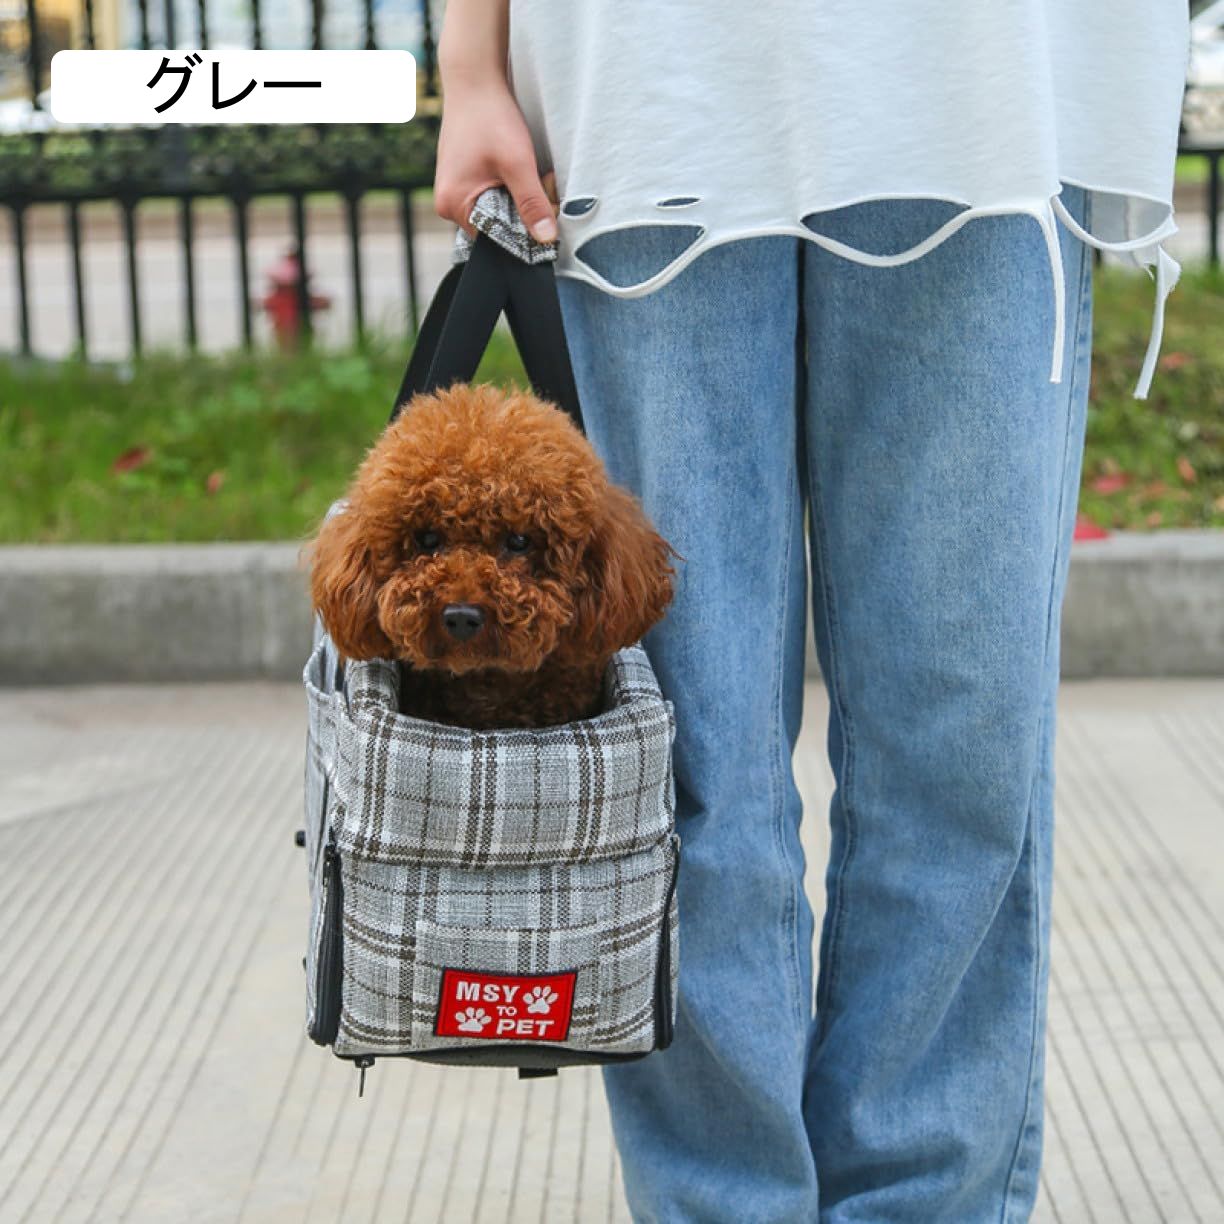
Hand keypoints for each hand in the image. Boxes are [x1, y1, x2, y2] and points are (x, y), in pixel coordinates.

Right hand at [434, 79, 559, 244]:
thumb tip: (546, 239)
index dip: (524, 229)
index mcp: (454, 206)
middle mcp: (448, 204)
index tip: (544, 205)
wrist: (474, 79)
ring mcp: (453, 191)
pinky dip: (510, 186)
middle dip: (523, 210)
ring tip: (527, 168)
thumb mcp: (518, 164)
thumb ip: (532, 204)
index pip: (496, 239)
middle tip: (542, 181)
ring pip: (497, 210)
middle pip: (497, 227)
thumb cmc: (490, 117)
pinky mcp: (462, 179)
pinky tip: (515, 166)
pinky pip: (491, 196)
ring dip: (519, 197)